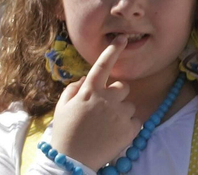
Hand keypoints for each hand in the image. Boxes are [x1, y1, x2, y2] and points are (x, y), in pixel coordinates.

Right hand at [50, 38, 140, 168]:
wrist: (74, 159)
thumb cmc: (65, 130)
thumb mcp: (63, 105)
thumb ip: (75, 88)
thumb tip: (87, 80)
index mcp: (90, 90)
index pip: (103, 65)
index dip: (113, 50)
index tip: (121, 38)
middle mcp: (107, 99)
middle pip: (123, 87)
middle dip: (116, 94)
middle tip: (104, 107)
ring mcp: (120, 114)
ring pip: (129, 105)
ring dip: (121, 111)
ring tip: (106, 124)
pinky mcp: (131, 129)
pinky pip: (134, 121)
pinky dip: (126, 125)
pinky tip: (113, 133)